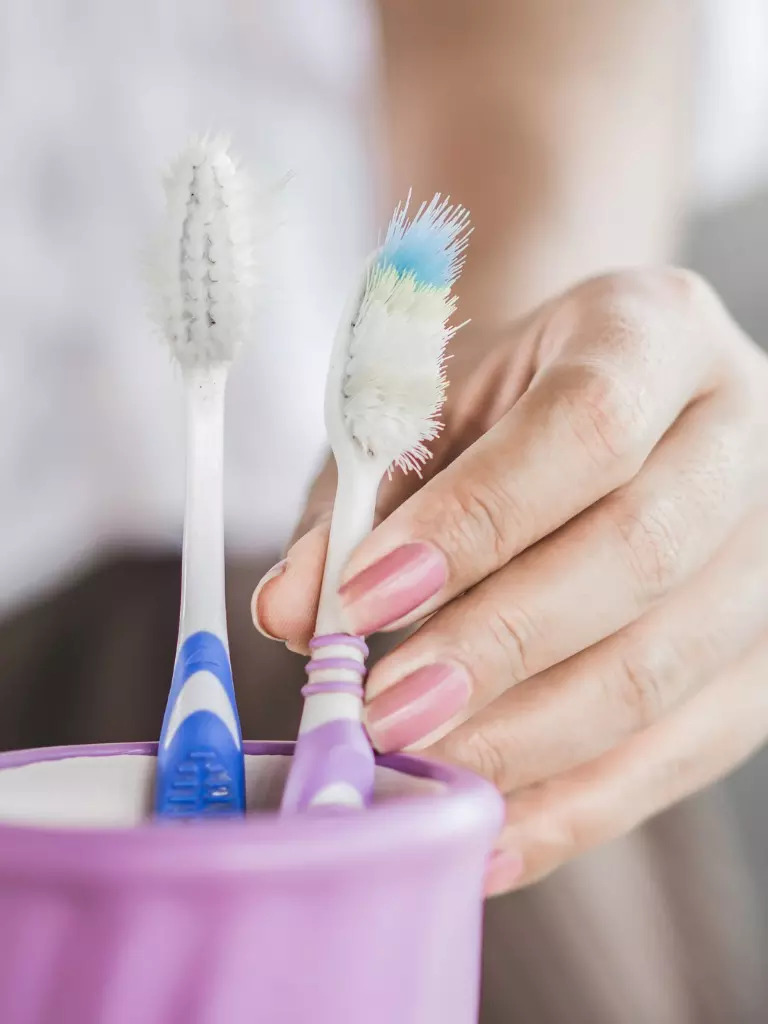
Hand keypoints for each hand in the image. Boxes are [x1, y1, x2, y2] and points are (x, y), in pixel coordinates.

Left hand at [253, 269, 767, 894]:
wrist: (596, 404)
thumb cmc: (501, 407)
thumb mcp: (426, 415)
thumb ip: (361, 502)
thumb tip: (289, 612)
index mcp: (655, 333)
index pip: (586, 429)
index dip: (475, 525)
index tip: (362, 603)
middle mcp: (741, 431)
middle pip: (641, 552)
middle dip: (499, 647)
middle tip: (385, 712)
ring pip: (668, 666)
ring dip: (529, 738)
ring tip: (419, 768)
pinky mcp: (765, 655)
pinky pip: (683, 749)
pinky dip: (579, 805)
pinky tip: (489, 831)